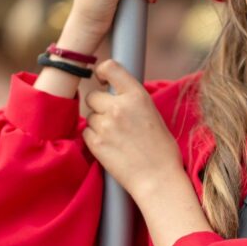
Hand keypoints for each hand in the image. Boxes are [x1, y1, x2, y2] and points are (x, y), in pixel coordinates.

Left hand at [83, 59, 183, 201]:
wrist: (158, 178)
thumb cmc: (160, 148)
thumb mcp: (151, 112)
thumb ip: (131, 99)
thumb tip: (111, 90)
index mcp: (137, 95)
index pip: (110, 67)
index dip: (102, 72)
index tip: (102, 80)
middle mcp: (119, 106)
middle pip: (93, 96)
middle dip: (99, 105)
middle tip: (113, 119)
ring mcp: (106, 125)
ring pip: (89, 115)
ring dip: (98, 123)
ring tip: (116, 137)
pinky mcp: (95, 143)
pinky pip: (86, 132)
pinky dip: (94, 138)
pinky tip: (110, 146)